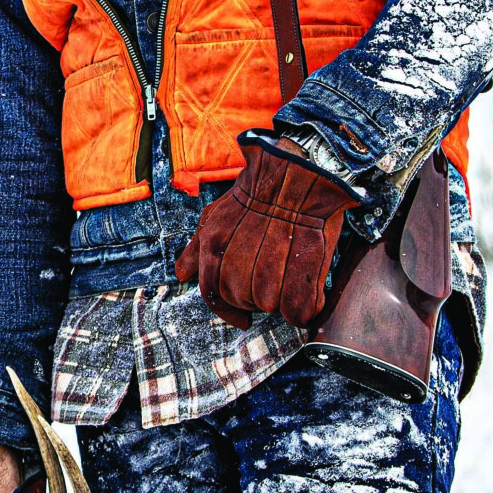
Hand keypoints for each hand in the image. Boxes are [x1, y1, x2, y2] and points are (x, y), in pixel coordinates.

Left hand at [174, 142, 357, 329]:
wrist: (297, 171)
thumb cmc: (258, 192)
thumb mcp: (216, 215)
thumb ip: (197, 249)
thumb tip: (182, 275)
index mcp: (214, 246)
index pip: (213, 295)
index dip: (228, 312)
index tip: (243, 321)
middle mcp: (237, 259)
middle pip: (246, 302)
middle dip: (259, 296)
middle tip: (275, 275)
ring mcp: (270, 265)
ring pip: (272, 307)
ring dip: (284, 299)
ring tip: (293, 276)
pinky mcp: (303, 266)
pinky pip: (299, 309)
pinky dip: (305, 307)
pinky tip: (310, 293)